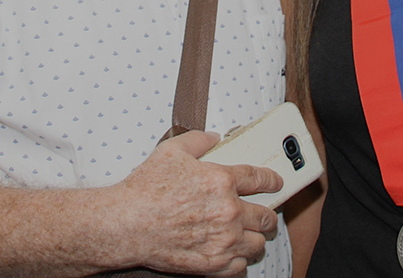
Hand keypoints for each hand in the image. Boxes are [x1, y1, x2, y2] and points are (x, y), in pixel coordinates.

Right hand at [113, 130, 282, 276]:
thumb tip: (212, 138)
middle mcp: (228, 211)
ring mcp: (223, 240)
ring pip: (258, 243)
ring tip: (249, 234)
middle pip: (266, 216)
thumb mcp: (171, 151)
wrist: (126, 225)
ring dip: (255, 238)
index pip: (260, 179)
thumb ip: (198, 141)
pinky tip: (233, 253)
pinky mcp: (213, 263)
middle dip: (268, 214)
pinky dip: (239, 260)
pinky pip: (241, 266)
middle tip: (264, 213)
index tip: (276, 183)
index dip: (272, 180)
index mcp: (221, 181)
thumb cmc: (145, 191)